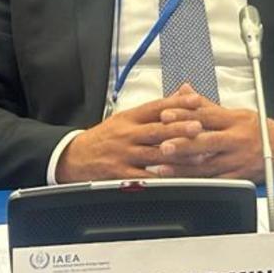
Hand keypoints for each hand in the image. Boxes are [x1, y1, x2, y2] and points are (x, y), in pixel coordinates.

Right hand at [55, 88, 203, 181]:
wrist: (74, 156)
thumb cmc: (105, 137)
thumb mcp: (126, 117)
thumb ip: (154, 110)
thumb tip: (180, 95)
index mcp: (130, 117)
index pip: (156, 107)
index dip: (177, 104)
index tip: (196, 101)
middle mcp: (128, 134)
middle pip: (157, 129)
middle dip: (179, 128)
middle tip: (199, 127)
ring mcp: (124, 154)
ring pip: (154, 153)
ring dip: (177, 155)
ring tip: (197, 155)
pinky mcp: (119, 173)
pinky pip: (142, 176)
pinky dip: (158, 177)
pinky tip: (173, 177)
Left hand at [153, 85, 273, 180]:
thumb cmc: (258, 130)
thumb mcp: (236, 112)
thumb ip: (207, 105)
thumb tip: (185, 91)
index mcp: (234, 120)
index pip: (206, 115)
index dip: (185, 115)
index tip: (165, 115)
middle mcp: (236, 140)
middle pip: (207, 141)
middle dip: (183, 144)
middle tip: (163, 145)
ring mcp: (238, 161)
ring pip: (208, 165)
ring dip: (183, 168)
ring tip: (162, 168)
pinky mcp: (240, 178)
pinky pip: (216, 182)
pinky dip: (197, 183)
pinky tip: (181, 183)